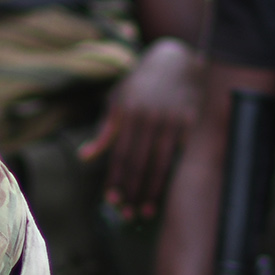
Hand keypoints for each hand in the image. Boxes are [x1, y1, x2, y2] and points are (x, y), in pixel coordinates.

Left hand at [82, 39, 202, 219]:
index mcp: (127, 112)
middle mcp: (148, 117)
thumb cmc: (141, 84)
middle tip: (127, 215)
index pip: (119, 153)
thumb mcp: (118, 100)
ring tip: (146, 211)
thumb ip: (104, 130)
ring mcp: (171, 120)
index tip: (111, 201)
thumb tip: (84, 157)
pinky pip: (180, 155)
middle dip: (131, 191)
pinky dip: (173, 175)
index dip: (115, 179)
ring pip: (160, 163)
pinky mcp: (190, 122)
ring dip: (152, 190)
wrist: (176, 60)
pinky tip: (169, 191)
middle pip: (138, 163)